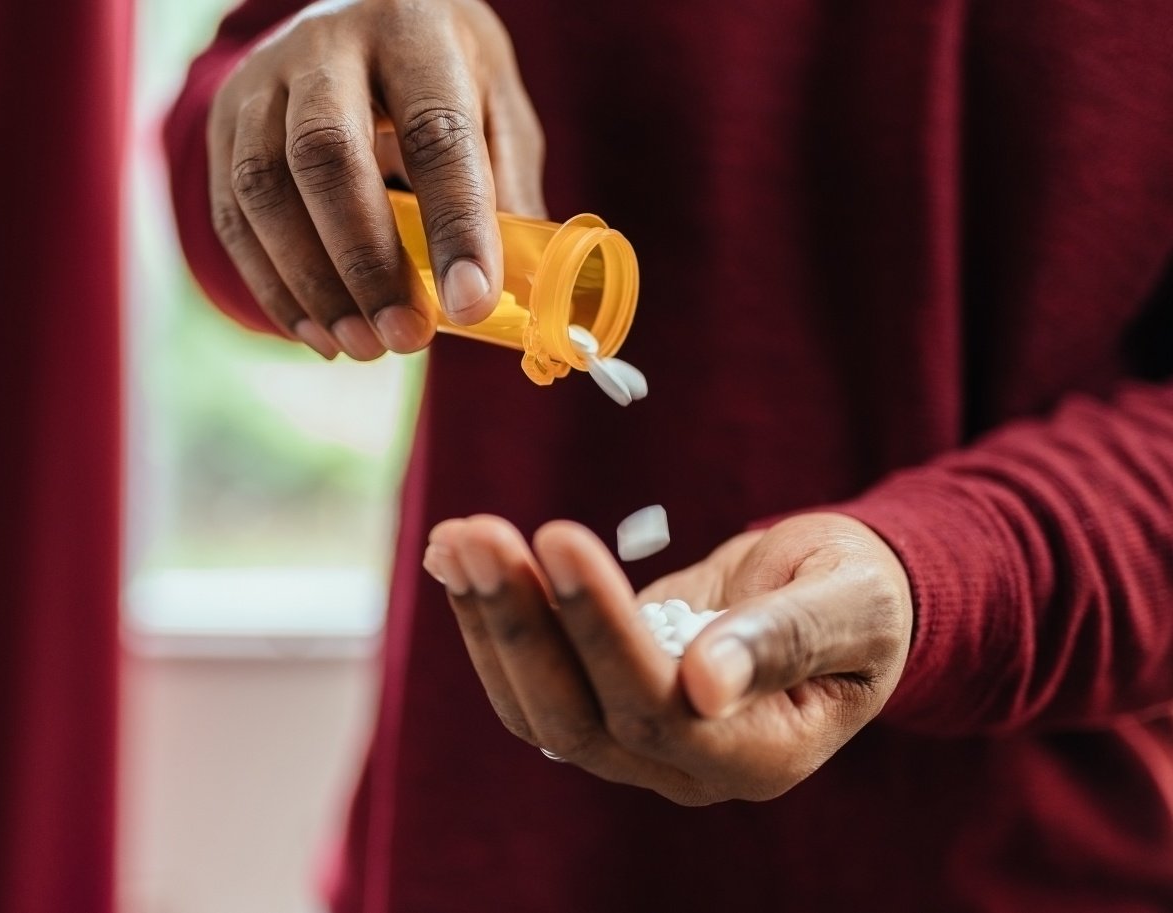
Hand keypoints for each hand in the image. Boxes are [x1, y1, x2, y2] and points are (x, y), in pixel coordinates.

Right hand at [208, 0, 545, 358]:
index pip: (435, 131)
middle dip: (366, 262)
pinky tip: (320, 332)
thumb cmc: (445, 78)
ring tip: (364, 346)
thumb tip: (515, 291)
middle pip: (326, 155)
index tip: (471, 303)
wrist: (357, 14)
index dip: (455, 223)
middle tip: (406, 337)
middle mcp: (327, 45)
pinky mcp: (225, 123)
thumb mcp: (497, 108)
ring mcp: (263, 81)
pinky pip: (233, 215)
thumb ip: (507, 189)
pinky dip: (274, 287)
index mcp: (415, 33)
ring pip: (264, 188)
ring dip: (313, 285)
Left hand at [423, 512, 912, 804]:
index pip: (657, 709)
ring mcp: (638, 741)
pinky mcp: (603, 700)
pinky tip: (457, 553)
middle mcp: (687, 767)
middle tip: (477, 533)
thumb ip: (787, 639)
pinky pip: (532, 677)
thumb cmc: (859, 594)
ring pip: (538, 705)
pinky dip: (490, 618)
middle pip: (577, 718)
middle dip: (521, 623)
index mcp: (760, 753)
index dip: (601, 628)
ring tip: (458, 536)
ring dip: (490, 618)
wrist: (835, 597)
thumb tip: (705, 682)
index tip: (560, 536)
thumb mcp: (849, 601)